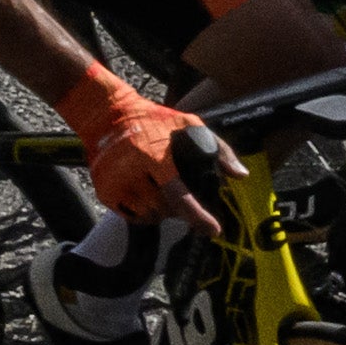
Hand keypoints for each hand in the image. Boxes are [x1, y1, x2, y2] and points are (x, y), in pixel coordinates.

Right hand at [62, 72, 218, 226]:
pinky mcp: (104, 190)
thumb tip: (241, 175)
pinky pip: (129, 215)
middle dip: (178, 209)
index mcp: (155, 157)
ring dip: (160, 212)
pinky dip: (143, 213)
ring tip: (163, 194)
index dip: (198, 217)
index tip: (214, 230)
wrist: (106, 113)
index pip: (179, 195)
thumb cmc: (151, 119)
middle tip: (182, 197)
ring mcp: (115, 183)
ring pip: (147, 216)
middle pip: (164, 210)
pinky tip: (148, 197)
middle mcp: (133, 172)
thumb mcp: (188, 123)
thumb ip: (218, 148)